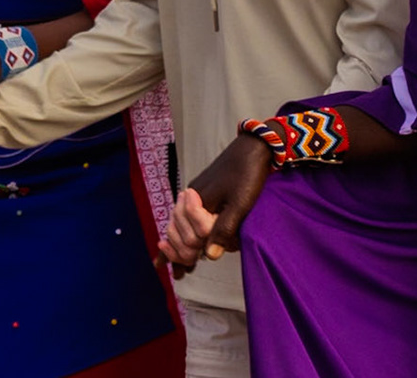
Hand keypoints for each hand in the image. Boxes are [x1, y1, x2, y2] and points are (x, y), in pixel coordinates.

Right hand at [157, 134, 272, 276]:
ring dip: (179, 249)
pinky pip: (182, 223)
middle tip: (193, 265)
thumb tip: (209, 256)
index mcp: (196, 199)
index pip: (194, 233)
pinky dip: (175, 241)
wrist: (253, 148)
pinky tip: (163, 260)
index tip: (208, 253)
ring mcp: (192, 199)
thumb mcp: (240, 203)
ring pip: (177, 229)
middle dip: (186, 251)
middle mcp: (189, 199)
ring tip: (183, 269)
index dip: (202, 245)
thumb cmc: (247, 174)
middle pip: (179, 233)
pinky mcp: (199, 200)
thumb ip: (224, 229)